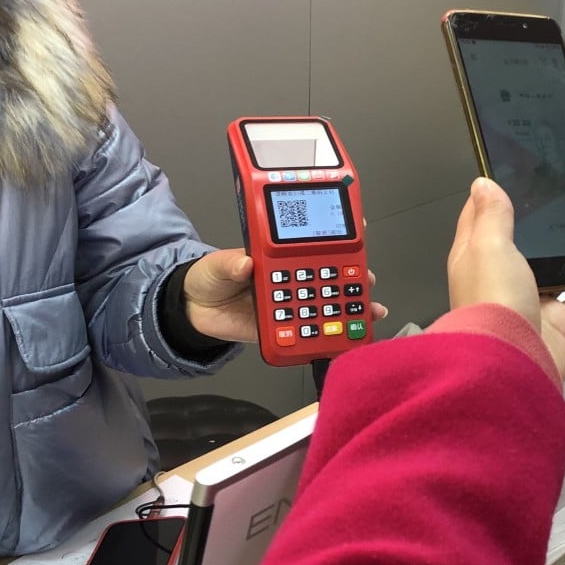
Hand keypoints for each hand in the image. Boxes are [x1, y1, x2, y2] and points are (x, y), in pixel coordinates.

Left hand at [184, 249, 387, 343]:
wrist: (196, 311)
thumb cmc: (210, 278)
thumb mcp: (216, 264)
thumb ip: (230, 264)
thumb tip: (244, 264)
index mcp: (278, 256)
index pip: (310, 243)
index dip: (335, 236)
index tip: (358, 229)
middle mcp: (291, 278)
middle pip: (329, 274)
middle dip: (353, 275)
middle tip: (366, 278)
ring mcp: (291, 303)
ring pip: (327, 302)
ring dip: (351, 306)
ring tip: (368, 309)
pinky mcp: (285, 327)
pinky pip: (310, 331)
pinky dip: (330, 333)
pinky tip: (348, 335)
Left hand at [446, 177, 564, 379]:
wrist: (509, 367)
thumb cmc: (490, 305)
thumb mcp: (489, 247)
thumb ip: (492, 216)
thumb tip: (483, 185)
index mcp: (475, 261)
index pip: (479, 222)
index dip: (491, 199)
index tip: (506, 177)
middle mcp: (501, 282)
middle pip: (520, 247)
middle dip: (537, 227)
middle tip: (559, 200)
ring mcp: (531, 305)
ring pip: (557, 273)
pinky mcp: (559, 326)